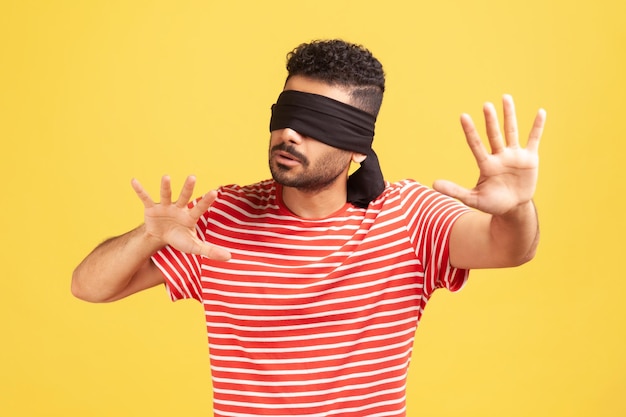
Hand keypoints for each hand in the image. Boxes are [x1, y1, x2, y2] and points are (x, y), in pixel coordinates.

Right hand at [131, 175, 230, 260]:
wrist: (161, 237)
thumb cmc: (180, 239)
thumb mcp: (194, 247)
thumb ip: (210, 250)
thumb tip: (230, 257)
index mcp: (190, 217)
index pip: (200, 208)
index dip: (206, 201)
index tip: (215, 192)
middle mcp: (179, 208)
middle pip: (184, 197)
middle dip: (188, 188)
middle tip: (192, 177)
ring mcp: (165, 207)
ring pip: (166, 195)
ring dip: (165, 187)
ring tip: (166, 177)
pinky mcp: (151, 208)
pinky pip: (145, 198)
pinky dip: (140, 190)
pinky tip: (134, 181)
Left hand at [433, 95, 545, 215]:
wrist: (513, 208)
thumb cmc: (492, 203)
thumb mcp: (473, 199)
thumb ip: (455, 191)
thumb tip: (433, 184)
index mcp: (486, 165)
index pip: (476, 145)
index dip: (470, 131)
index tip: (463, 116)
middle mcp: (499, 156)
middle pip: (493, 135)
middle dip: (490, 120)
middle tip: (486, 105)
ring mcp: (514, 156)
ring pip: (511, 131)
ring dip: (509, 115)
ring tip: (505, 97)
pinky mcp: (529, 159)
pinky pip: (534, 139)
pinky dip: (537, 127)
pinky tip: (541, 112)